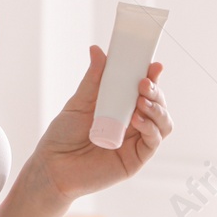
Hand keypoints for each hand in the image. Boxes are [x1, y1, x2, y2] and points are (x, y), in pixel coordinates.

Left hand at [35, 48, 171, 201]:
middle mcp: (133, 123)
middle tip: (143, 83)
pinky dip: (150, 128)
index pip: (144, 89)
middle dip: (156, 91)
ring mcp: (136, 141)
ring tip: (141, 101)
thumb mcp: (79, 103)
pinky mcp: (136, 159)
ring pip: (163, 122)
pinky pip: (154, 141)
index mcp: (121, 107)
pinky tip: (137, 120)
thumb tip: (97, 50)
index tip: (153, 65)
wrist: (52, 167)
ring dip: (157, 109)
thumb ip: (93, 79)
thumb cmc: (63, 136)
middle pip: (158, 104)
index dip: (152, 77)